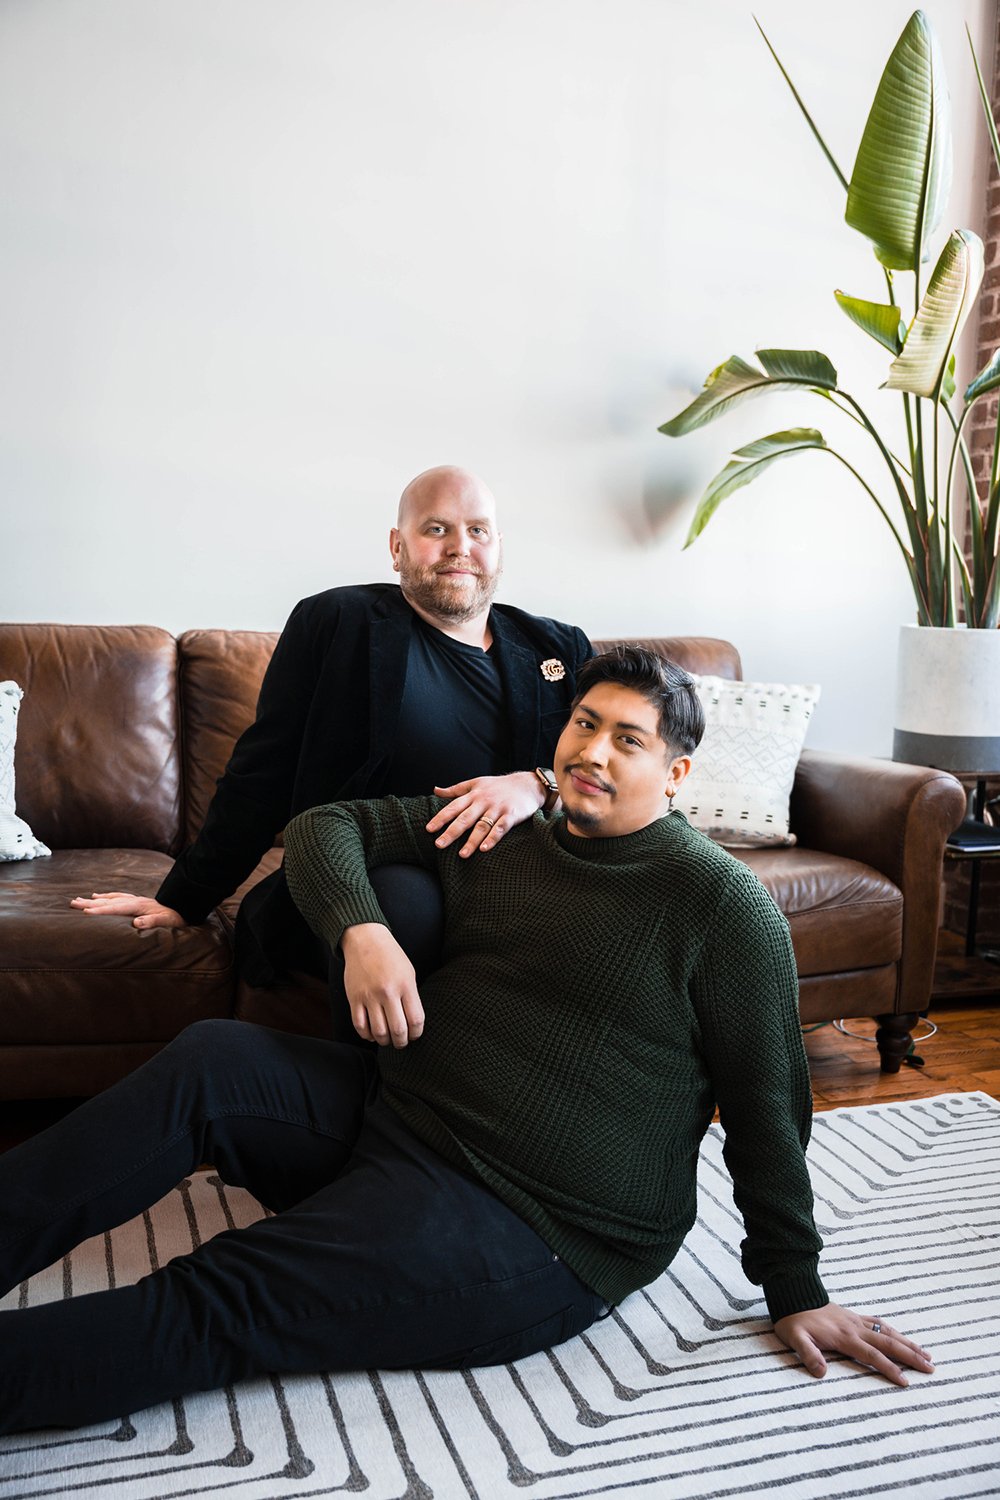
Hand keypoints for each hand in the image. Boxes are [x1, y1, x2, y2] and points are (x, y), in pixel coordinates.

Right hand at [69, 892, 187, 930]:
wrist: (184, 907)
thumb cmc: (175, 917)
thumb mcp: (166, 922)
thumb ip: (152, 922)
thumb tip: (137, 923)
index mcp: (138, 906)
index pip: (114, 909)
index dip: (99, 911)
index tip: (83, 913)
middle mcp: (134, 900)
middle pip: (108, 901)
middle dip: (89, 903)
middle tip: (72, 903)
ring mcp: (134, 899)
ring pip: (110, 898)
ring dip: (94, 900)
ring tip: (80, 899)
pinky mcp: (136, 901)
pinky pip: (117, 897)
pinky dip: (106, 896)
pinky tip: (99, 896)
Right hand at [341, 923, 424, 1046]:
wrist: (365, 940)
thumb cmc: (390, 956)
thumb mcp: (409, 972)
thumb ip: (411, 997)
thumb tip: (412, 1023)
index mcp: (405, 985)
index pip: (416, 1019)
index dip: (417, 1033)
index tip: (415, 1035)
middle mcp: (388, 992)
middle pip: (398, 1030)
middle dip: (402, 1042)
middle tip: (402, 1042)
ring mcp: (369, 996)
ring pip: (378, 1032)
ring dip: (385, 1041)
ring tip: (387, 1039)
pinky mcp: (354, 998)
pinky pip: (360, 1025)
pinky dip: (367, 1035)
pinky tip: (372, 1034)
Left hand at [426, 771, 545, 857]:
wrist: (528, 784)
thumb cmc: (499, 785)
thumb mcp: (476, 783)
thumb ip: (455, 789)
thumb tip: (435, 790)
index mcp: (473, 795)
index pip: (454, 807)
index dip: (441, 818)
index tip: (429, 829)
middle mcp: (483, 802)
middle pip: (465, 818)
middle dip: (451, 832)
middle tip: (439, 845)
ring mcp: (497, 809)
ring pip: (482, 826)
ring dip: (472, 841)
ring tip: (462, 854)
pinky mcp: (511, 815)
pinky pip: (500, 828)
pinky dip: (492, 838)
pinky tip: (484, 849)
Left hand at [774, 1303, 933, 1386]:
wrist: (793, 1295)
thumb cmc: (794, 1321)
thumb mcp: (796, 1339)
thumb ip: (808, 1354)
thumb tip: (821, 1373)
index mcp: (845, 1337)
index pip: (873, 1356)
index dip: (890, 1369)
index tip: (906, 1382)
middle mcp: (856, 1328)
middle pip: (889, 1343)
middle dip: (911, 1356)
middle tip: (932, 1368)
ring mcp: (857, 1320)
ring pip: (888, 1332)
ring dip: (908, 1343)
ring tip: (927, 1354)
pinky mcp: (854, 1316)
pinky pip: (879, 1323)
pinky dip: (893, 1331)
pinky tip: (901, 1337)